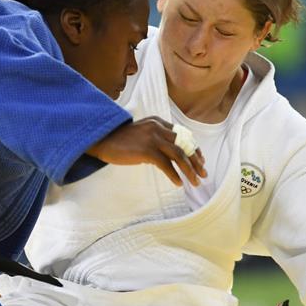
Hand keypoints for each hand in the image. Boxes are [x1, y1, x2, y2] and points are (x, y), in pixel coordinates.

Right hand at [86, 116, 206, 185]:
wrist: (102, 140)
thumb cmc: (121, 140)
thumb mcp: (142, 134)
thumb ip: (157, 138)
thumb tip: (171, 154)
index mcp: (159, 122)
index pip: (184, 135)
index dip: (194, 149)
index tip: (201, 160)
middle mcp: (158, 128)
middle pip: (185, 144)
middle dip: (196, 161)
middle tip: (204, 174)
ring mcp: (152, 138)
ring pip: (179, 154)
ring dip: (189, 170)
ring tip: (195, 182)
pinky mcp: (146, 150)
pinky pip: (166, 164)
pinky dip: (174, 175)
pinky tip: (178, 183)